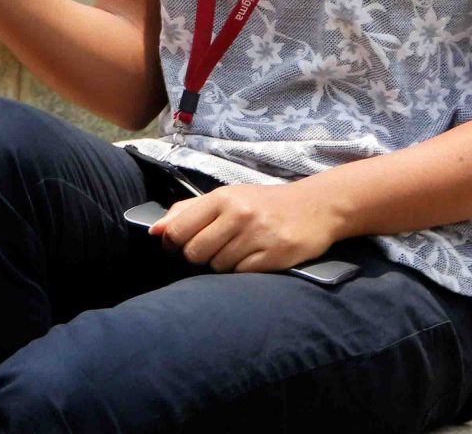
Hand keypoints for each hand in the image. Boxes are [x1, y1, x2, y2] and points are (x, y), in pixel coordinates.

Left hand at [150, 180, 344, 273]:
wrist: (315, 207)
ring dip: (221, 264)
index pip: (179, 229)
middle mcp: (239, 214)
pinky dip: (242, 271)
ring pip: (217, 266)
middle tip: (211, 251)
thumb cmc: (263, 204)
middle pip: (195, 252)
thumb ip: (189, 211)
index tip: (175, 249)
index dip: (172, 244)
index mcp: (222, 198)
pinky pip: (241, 274)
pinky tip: (252, 258)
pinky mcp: (274, 255)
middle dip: (197, 257)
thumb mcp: (227, 197)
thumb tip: (155, 230)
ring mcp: (257, 235)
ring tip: (237, 250)